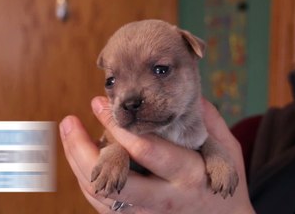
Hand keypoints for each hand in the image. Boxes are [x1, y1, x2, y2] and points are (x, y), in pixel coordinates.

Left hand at [59, 96, 254, 213]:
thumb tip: (189, 92)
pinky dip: (88, 183)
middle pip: (113, 182)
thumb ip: (208, 120)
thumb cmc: (226, 185)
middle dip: (83, 151)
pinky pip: (105, 208)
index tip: (97, 103)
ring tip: (68, 136)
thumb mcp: (226, 149)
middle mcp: (165, 198)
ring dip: (78, 166)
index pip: (145, 150)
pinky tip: (81, 160)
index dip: (117, 126)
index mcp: (187, 174)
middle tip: (68, 122)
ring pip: (102, 198)